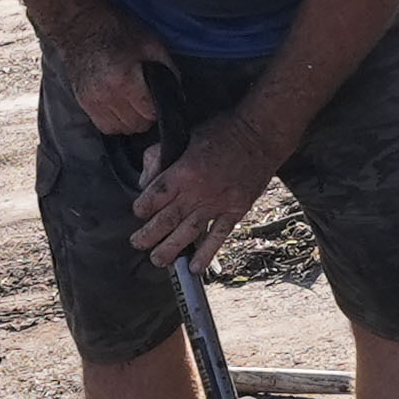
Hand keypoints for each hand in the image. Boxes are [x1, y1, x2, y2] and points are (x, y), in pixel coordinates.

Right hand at [44, 11, 167, 142]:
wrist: (78, 23)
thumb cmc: (115, 29)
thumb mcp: (150, 44)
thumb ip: (168, 70)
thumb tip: (177, 93)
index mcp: (125, 81)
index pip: (150, 114)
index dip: (159, 109)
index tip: (158, 99)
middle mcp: (106, 95)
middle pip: (136, 126)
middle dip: (146, 116)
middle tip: (147, 100)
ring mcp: (92, 101)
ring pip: (120, 129)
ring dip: (130, 121)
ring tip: (133, 104)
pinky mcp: (82, 102)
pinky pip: (104, 126)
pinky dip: (115, 121)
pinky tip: (119, 106)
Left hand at [129, 112, 279, 269]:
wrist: (261, 135)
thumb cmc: (223, 130)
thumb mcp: (185, 135)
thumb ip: (160, 157)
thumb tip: (146, 181)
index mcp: (182, 172)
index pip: (153, 197)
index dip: (141, 208)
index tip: (139, 213)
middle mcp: (197, 192)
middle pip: (166, 220)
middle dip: (148, 235)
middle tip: (137, 243)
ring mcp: (217, 204)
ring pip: (188, 233)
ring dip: (170, 249)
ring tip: (158, 260)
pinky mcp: (235, 210)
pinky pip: (218, 236)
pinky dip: (207, 253)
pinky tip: (196, 268)